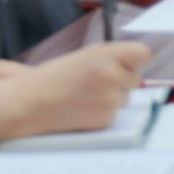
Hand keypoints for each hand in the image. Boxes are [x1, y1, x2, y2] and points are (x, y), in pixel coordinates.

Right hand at [8, 42, 149, 136]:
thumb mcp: (86, 55)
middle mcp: (112, 76)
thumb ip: (114, 56)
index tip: (125, 63)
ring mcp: (110, 99)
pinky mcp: (105, 119)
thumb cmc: (55, 77)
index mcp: (106, 54)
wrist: (29, 104)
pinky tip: (82, 108)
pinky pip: (114, 112)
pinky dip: (102, 111)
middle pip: (135, 78)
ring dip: (112, 96)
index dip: (134, 60)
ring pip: (126, 96)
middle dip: (120, 79)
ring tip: (85, 95)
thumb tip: (140, 62)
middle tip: (94, 81)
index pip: (144, 54)